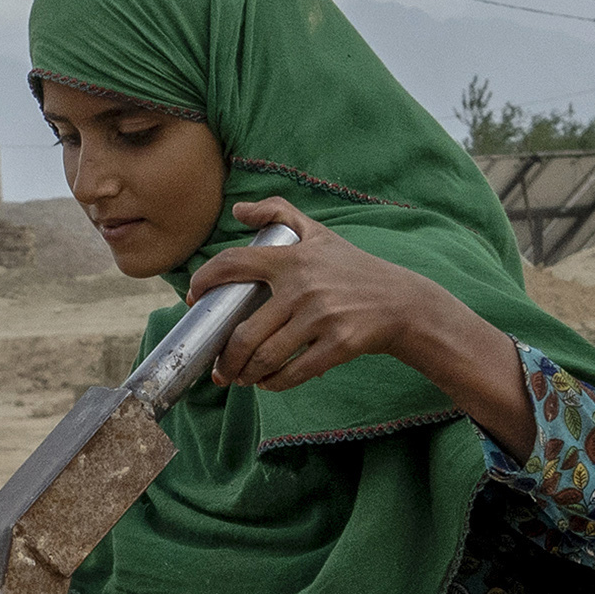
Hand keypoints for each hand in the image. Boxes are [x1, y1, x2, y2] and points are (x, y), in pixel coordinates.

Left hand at [190, 209, 463, 389]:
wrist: (402, 302)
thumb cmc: (353, 269)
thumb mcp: (320, 234)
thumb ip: (279, 212)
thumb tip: (239, 210)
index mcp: (293, 259)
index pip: (233, 264)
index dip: (204, 280)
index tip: (192, 297)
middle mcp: (303, 287)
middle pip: (244, 333)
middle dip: (225, 356)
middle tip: (219, 364)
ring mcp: (321, 318)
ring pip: (265, 357)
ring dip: (244, 373)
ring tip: (238, 376)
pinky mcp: (339, 345)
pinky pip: (293, 373)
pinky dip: (272, 383)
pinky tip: (265, 382)